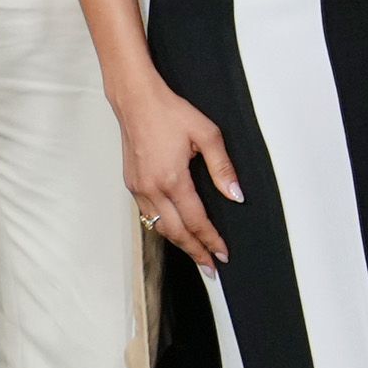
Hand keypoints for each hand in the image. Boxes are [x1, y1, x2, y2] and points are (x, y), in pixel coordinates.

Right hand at [120, 78, 242, 269]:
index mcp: (172, 180)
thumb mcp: (207, 134)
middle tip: (211, 268)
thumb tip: (235, 196)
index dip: (211, 241)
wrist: (136, 100)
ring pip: (160, 227)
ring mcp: (138, 187)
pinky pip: (149, 214)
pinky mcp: (131, 183)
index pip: (196, 221)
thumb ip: (222, 168)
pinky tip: (176, 229)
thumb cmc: (169, 112)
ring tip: (196, 253)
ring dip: (179, 243)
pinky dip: (164, 227)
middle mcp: (151, 188)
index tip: (223, 255)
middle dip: (195, 252)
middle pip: (176, 232)